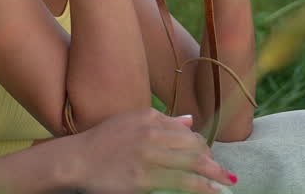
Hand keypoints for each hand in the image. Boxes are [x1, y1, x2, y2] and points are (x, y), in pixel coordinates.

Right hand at [75, 109, 234, 192]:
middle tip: (221, 172)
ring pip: (193, 163)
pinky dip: (202, 187)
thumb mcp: (130, 121)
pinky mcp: (146, 177)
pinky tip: (212, 191)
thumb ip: (161, 121)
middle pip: (194, 145)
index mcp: (149, 118)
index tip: (206, 156)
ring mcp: (149, 156)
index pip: (185, 130)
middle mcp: (151, 133)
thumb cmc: (102, 141)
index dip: (200, 145)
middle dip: (211, 159)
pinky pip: (182, 181)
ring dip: (214, 174)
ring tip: (227, 181)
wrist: (78, 160)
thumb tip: (188, 120)